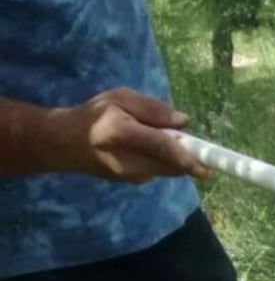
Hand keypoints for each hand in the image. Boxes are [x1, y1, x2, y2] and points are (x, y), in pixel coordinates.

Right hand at [49, 87, 208, 181]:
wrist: (64, 145)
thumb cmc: (93, 116)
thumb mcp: (120, 99)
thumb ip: (152, 109)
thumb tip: (184, 122)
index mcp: (120, 133)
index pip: (159, 147)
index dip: (184, 157)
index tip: (205, 168)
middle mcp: (127, 160)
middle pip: (170, 163)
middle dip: (186, 154)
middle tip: (185, 139)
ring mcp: (131, 176)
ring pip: (168, 168)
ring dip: (174, 156)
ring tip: (152, 138)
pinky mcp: (135, 182)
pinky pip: (161, 169)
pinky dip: (163, 159)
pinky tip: (145, 149)